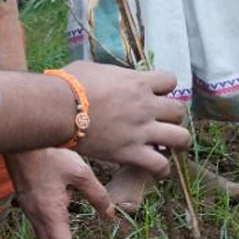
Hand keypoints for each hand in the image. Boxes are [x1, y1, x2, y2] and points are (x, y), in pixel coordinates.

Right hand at [5, 148, 113, 238]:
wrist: (21, 139)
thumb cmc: (52, 153)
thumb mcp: (81, 173)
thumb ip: (97, 195)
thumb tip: (111, 214)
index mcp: (51, 213)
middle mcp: (38, 216)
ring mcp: (30, 208)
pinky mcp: (27, 200)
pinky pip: (40, 226)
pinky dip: (49, 238)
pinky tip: (55, 235)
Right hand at [63, 60, 190, 174]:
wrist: (57, 108)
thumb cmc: (68, 85)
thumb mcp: (94, 69)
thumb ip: (111, 74)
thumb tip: (107, 77)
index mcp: (138, 82)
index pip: (171, 80)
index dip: (165, 88)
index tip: (155, 94)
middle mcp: (145, 105)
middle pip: (179, 110)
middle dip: (173, 116)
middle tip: (161, 122)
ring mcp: (141, 130)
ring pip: (180, 138)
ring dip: (177, 142)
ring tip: (169, 145)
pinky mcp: (130, 152)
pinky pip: (160, 165)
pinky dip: (162, 169)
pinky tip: (156, 168)